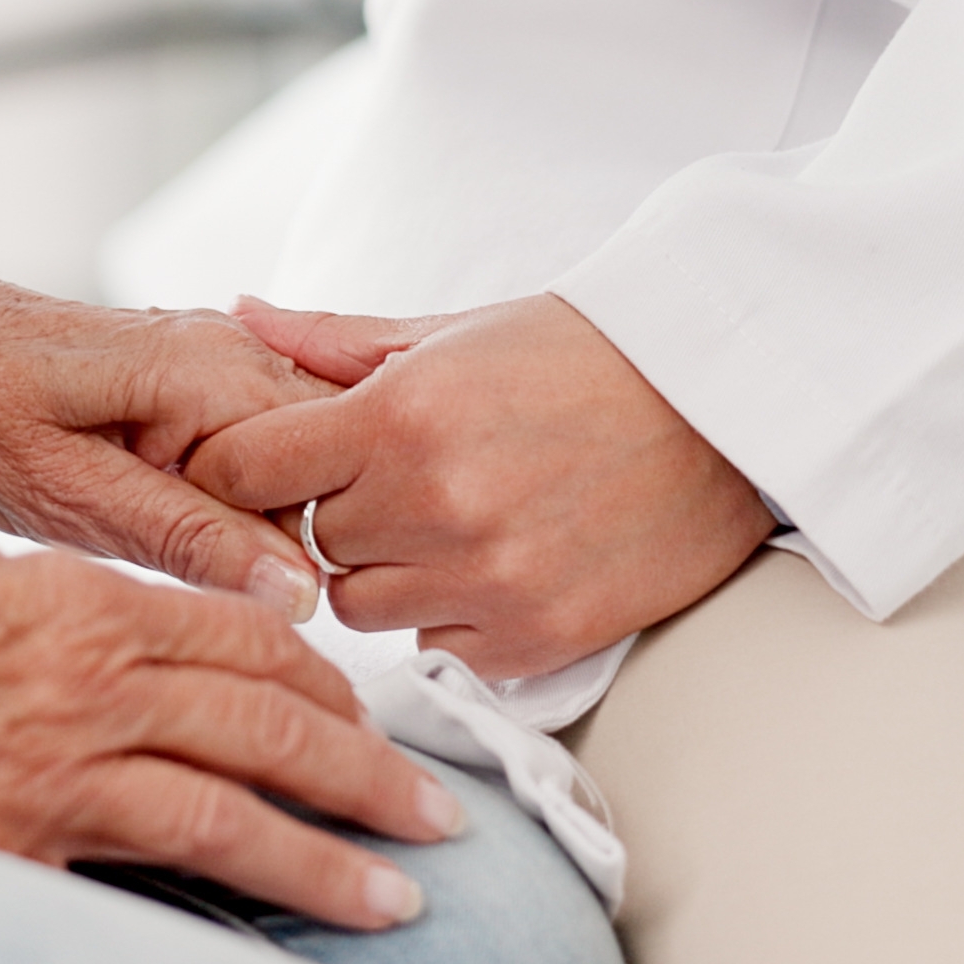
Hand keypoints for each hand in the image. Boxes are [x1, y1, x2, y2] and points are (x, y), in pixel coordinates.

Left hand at [0, 189, 334, 614]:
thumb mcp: (61, 494)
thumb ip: (184, 538)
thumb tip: (290, 590)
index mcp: (210, 374)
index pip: (328, 484)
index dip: (294, 557)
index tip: (223, 589)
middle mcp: (230, 355)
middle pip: (326, 475)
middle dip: (276, 538)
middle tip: (166, 552)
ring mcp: (217, 362)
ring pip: (294, 468)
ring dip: (247, 518)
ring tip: (147, 523)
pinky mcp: (194, 382)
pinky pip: (253, 451)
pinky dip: (224, 495)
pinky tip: (158, 509)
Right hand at [0, 502, 463, 928]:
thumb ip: (60, 613)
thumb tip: (124, 654)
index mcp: (86, 599)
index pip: (248, 639)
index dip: (324, 681)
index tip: (368, 716)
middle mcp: (90, 679)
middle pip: (273, 724)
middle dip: (370, 774)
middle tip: (439, 817)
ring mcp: (48, 767)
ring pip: (231, 811)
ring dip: (329, 858)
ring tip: (398, 897)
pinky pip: (128, 885)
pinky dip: (204, 913)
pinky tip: (257, 947)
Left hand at [185, 294, 774, 679]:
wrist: (728, 405)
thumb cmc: (587, 355)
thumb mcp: (453, 331)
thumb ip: (333, 341)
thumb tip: (235, 314)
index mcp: (401, 416)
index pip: (245, 470)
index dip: (247, 467)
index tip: (276, 463)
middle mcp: (437, 505)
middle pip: (309, 543)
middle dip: (341, 514)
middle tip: (403, 478)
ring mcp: (488, 581)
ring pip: (363, 607)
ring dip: (391, 573)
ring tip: (457, 520)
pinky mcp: (536, 640)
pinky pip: (437, 650)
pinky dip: (453, 617)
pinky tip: (503, 561)